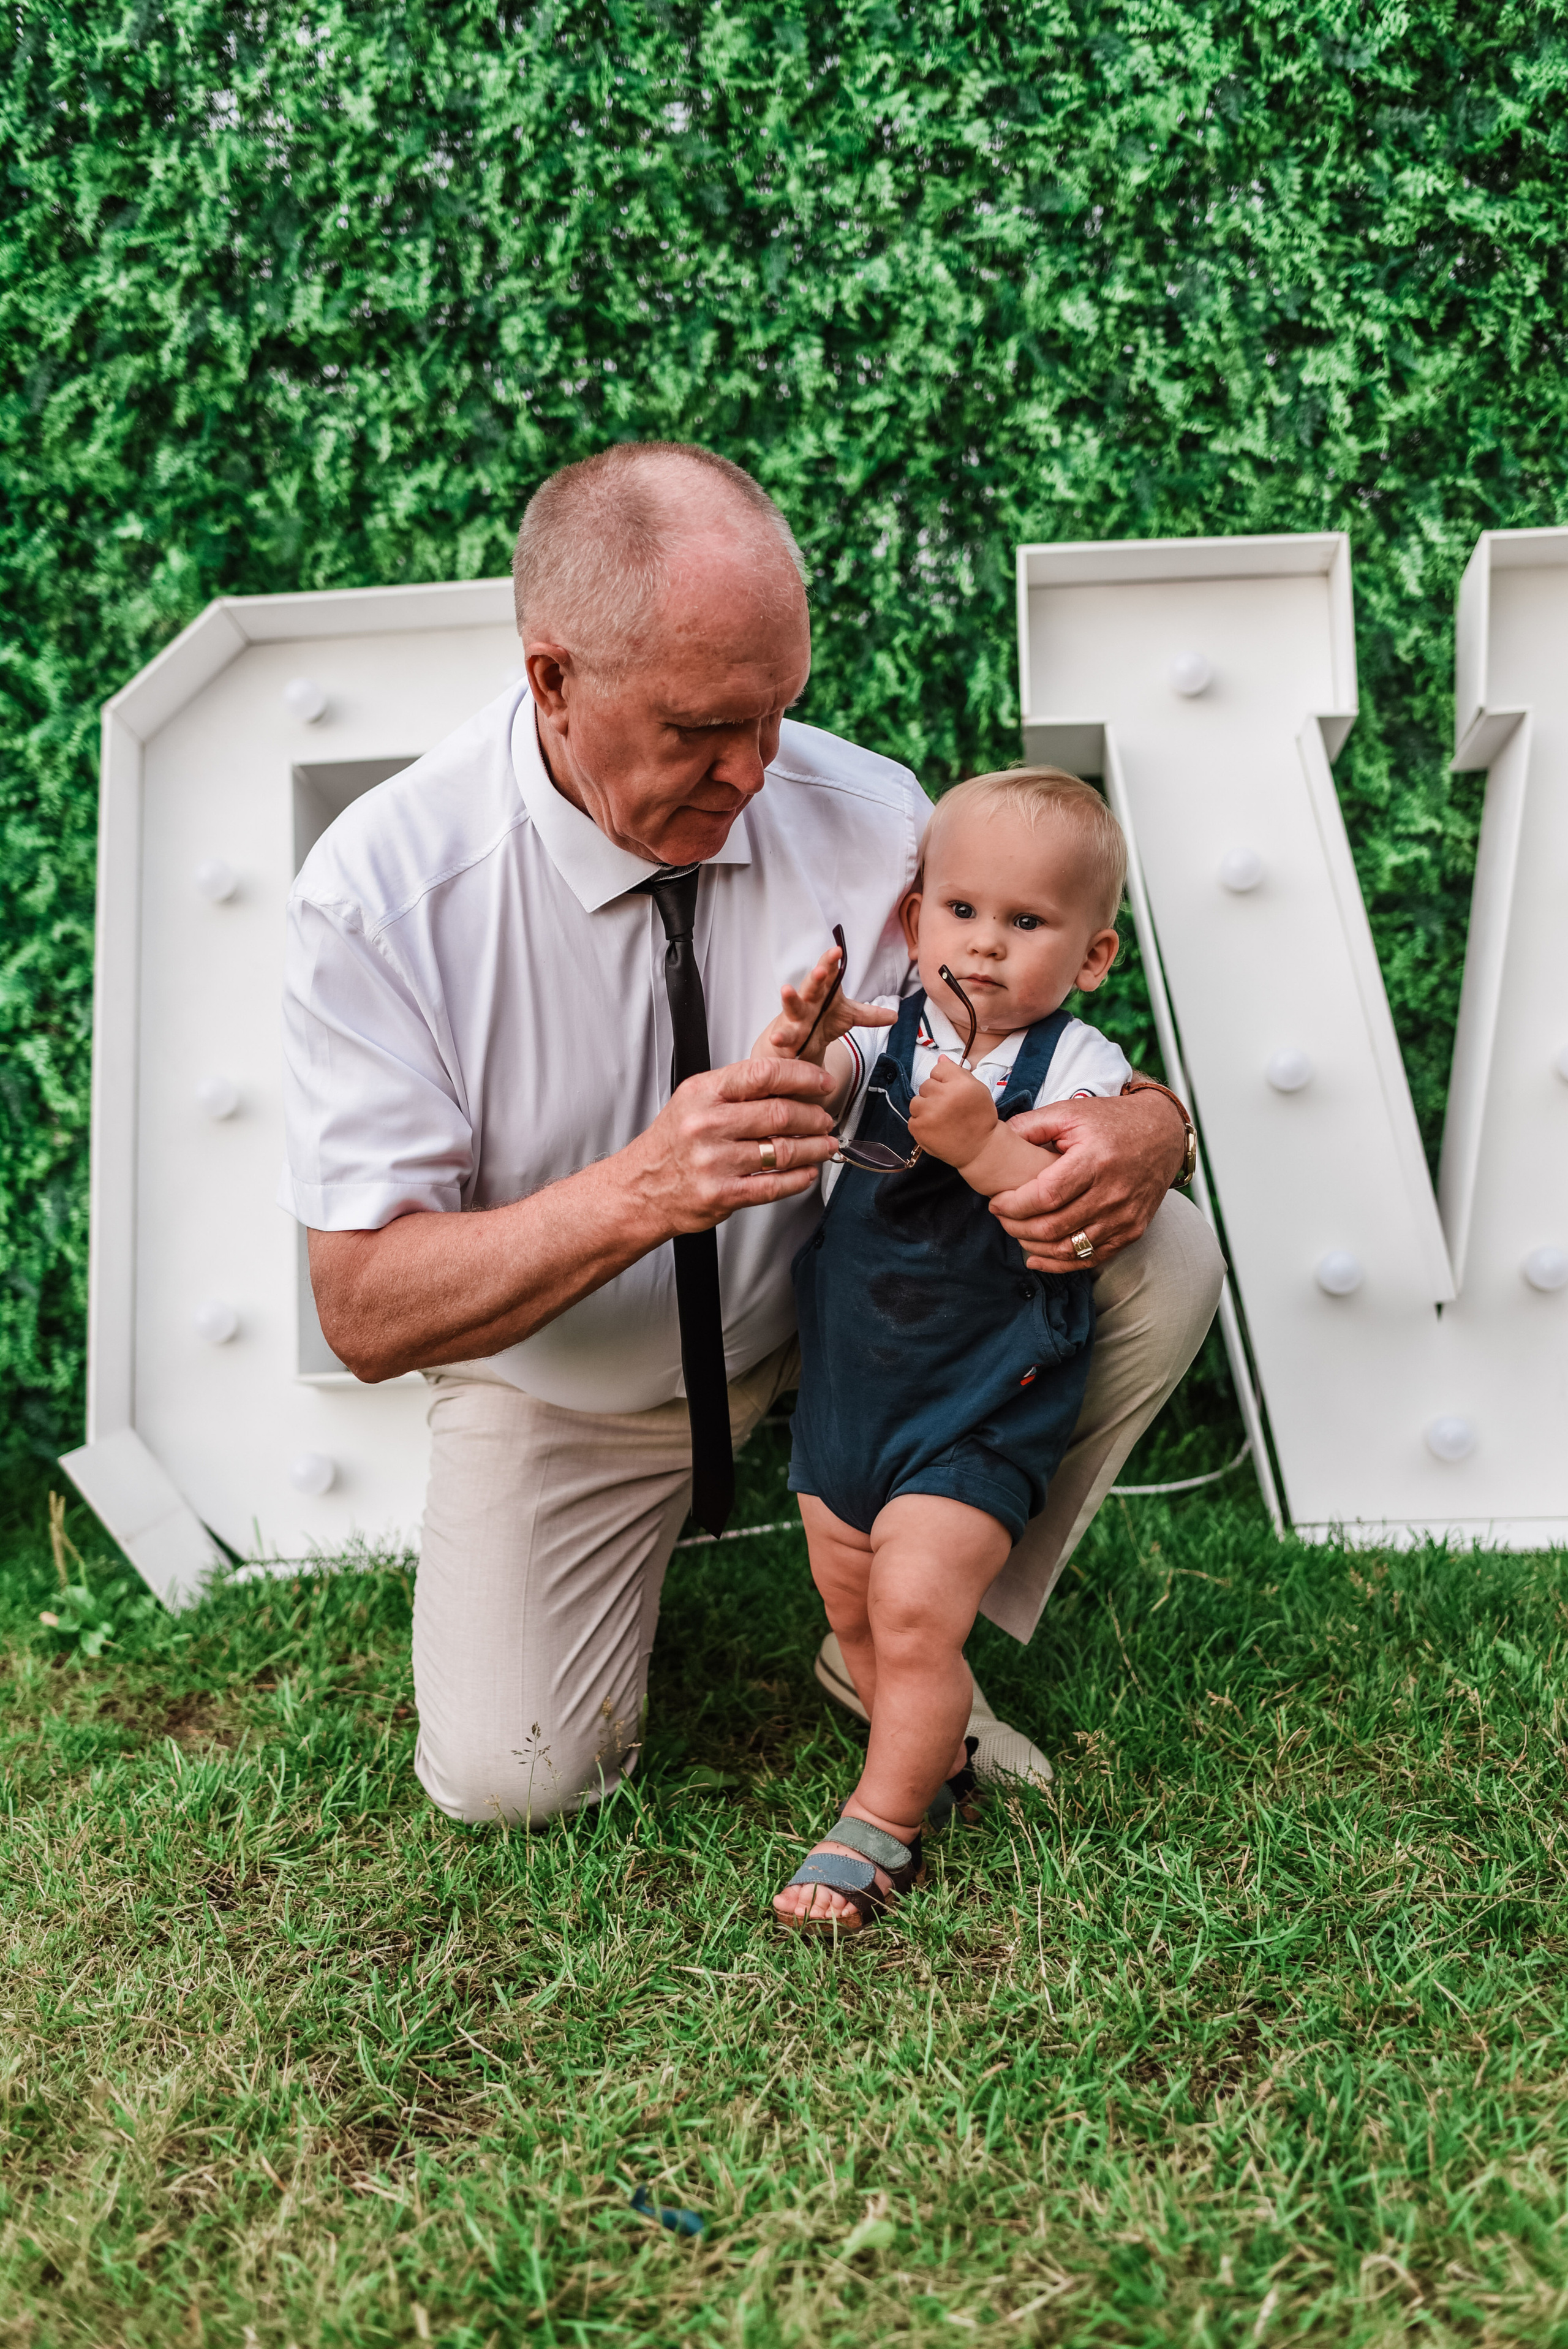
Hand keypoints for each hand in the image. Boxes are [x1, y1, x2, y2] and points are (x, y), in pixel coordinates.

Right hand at [624, 1053, 840, 1232]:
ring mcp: (715, 1162)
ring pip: (783, 1151)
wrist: (641, 1189)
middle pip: (779, 1114)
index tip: (822, 1082)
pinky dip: (799, 1178)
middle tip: (825, 1118)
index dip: (802, 1076)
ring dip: (814, 1147)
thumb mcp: (694, 1101)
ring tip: (825, 1144)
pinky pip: (774, 1186)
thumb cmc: (672, 1144)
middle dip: (813, 1116)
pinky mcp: (722, 1194)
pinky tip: (808, 1171)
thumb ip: (736, 1090)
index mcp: (703, 1094)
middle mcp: (707, 1125)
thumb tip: (789, 1082)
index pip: (763, 1074)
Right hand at [750, 945, 894, 1065]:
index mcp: (825, 991)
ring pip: (793, 1005)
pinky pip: (785, 1035)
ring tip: (786, 989)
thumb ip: (870, 1016)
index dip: (831, 962)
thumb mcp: (849, 1016)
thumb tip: (894, 1016)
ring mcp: (796, 1016)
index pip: (829, 973)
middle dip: (816, 976)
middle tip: (821, 969)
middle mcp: (809, 999)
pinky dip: (780, 1037)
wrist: (801, 1041)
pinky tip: (777, 1038)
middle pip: (812, 985)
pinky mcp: (788, 1034)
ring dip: (790, 998)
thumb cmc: (823, 1020)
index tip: (837, 951)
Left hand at [906, 1057, 997, 1167]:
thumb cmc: (980, 1118)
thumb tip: (940, 1058)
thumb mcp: (977, 1089)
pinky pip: (912, 1119)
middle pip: (926, 1085)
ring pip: (915, 1101)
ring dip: (925, 1109)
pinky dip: (921, 1124)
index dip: (945, 1081)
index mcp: (961, 1084)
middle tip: (949, 1109)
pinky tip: (936, 1130)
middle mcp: (944, 1096)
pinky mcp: (919, 1128)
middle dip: (934, 1095)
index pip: (939, 1069)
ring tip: (941, 1119)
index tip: (953, 1092)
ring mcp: (929, 1113)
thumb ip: (957, 1072)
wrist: (980, 1149)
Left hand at [988, 1089, 1185, 1269]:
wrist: (1162, 1134)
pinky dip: (1060, 1263)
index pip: (1046, 1195)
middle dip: (1018, 1227)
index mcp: (1095, 1160)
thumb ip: (1031, 1125)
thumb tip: (995, 1138)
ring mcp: (1125, 1216)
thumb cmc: (1111, 1122)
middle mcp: (1113, 1192)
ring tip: (1016, 1233)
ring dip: (1034, 1246)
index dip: (1014, 1205)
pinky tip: (1036, 1258)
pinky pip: (1091, 1258)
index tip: (996, 1202)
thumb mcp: (1071, 1112)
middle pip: (1054, 1226)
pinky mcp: (1132, 1231)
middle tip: (1001, 1218)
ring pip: (1070, 1248)